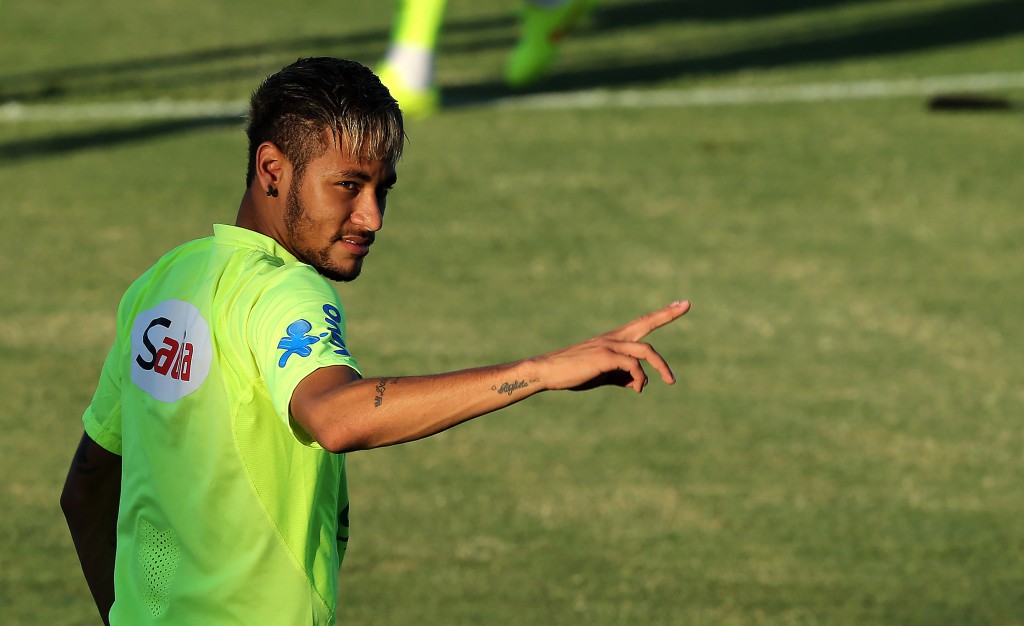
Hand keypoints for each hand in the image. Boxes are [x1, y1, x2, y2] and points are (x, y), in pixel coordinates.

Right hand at [532, 300, 689, 392]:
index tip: (681, 302)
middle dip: (667, 313)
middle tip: (687, 304)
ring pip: (645, 351)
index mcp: (614, 339)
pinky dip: (640, 378)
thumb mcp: (602, 375)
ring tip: (670, 381)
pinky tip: (637, 389)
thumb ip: (621, 376)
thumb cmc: (573, 373)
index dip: (662, 313)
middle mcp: (614, 338)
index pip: (642, 322)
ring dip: (660, 367)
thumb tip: (639, 382)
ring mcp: (609, 345)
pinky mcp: (605, 357)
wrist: (547, 372)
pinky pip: (633, 366)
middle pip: (646, 323)